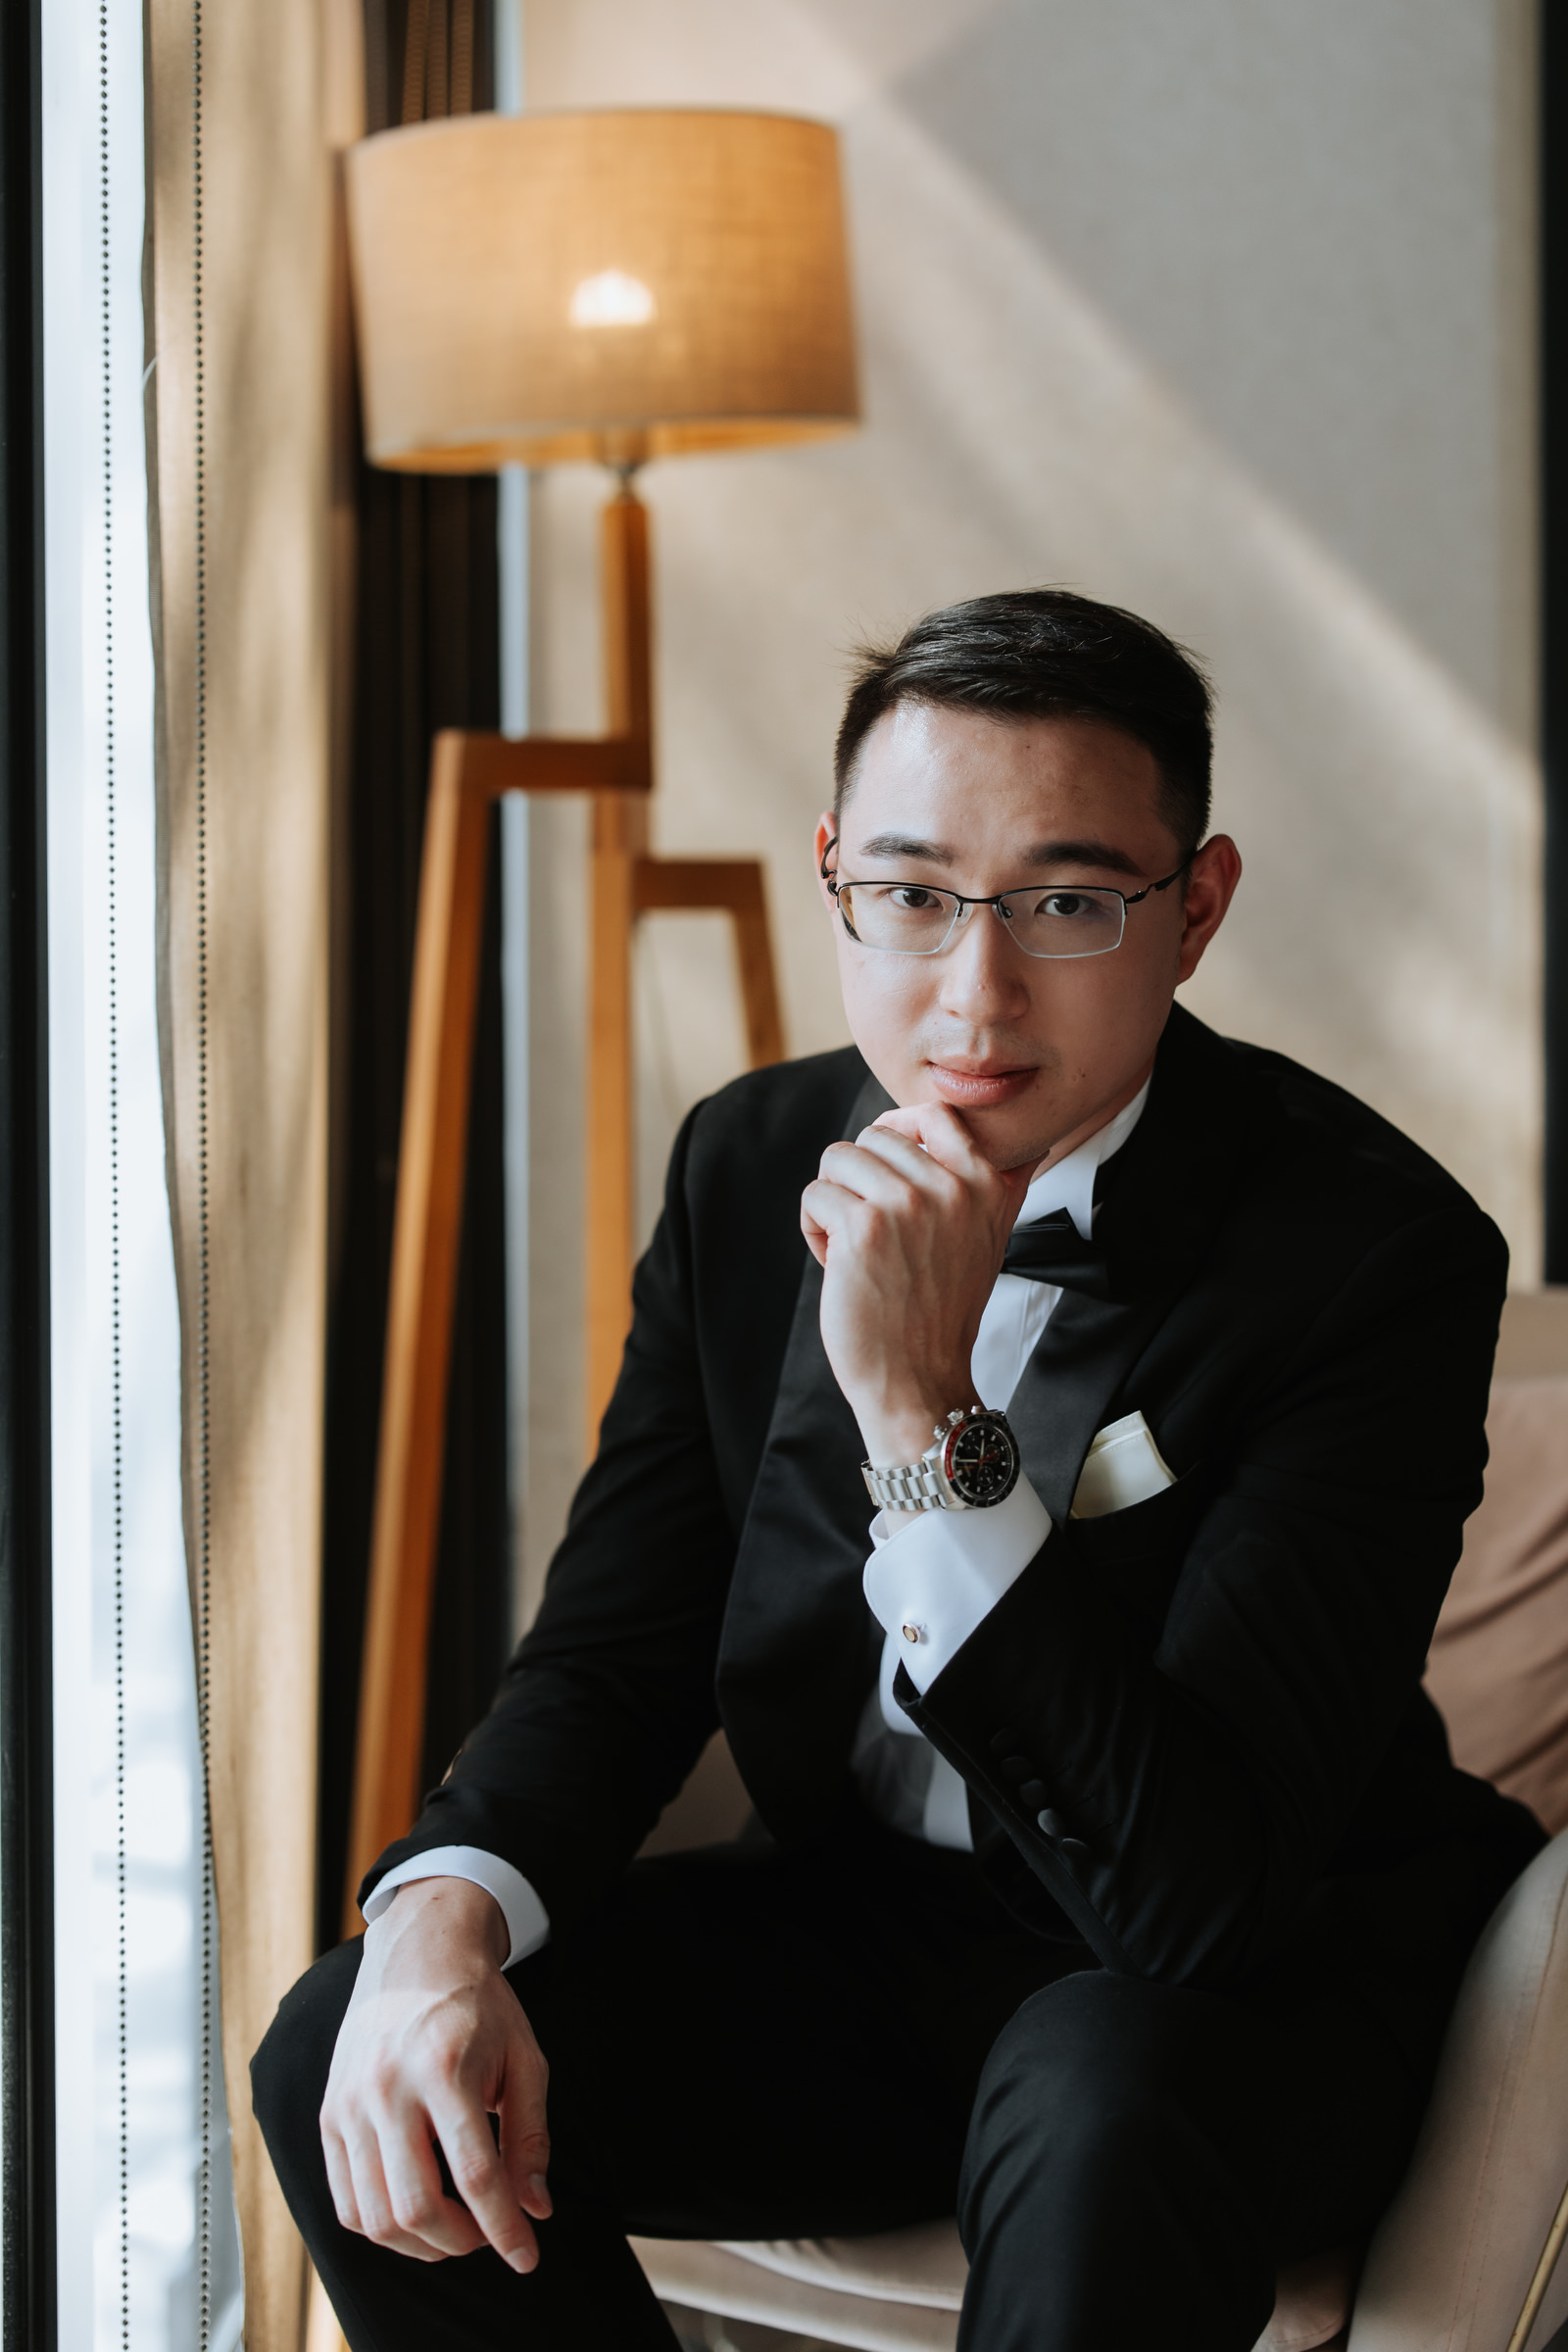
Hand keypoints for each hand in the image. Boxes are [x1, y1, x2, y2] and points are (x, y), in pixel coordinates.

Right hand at [320, 1878, 552, 2268]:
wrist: (418, 1951)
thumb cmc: (480, 2006)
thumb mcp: (524, 2058)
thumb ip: (530, 2137)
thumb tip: (535, 2209)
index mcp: (445, 2068)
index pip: (476, 2176)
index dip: (505, 2229)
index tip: (527, 2257)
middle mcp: (388, 2088)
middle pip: (417, 2207)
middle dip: (462, 2242)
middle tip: (488, 2234)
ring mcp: (349, 2104)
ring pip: (376, 2216)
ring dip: (421, 2244)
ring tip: (455, 2229)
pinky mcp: (328, 2115)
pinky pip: (345, 2201)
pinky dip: (381, 2226)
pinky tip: (415, 2213)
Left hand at [801, 1103, 1032, 1466]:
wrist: (920, 1380)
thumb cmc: (943, 1313)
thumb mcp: (992, 1243)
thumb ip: (1005, 1192)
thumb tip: (1033, 1152)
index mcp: (985, 1185)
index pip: (935, 1113)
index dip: (898, 1132)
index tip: (887, 1170)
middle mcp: (950, 1188)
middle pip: (873, 1137)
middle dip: (860, 1181)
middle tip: (872, 1233)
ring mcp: (905, 1204)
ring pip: (838, 1158)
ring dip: (833, 1202)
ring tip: (853, 1247)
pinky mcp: (861, 1227)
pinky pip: (815, 1195)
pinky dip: (814, 1229)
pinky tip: (836, 1265)